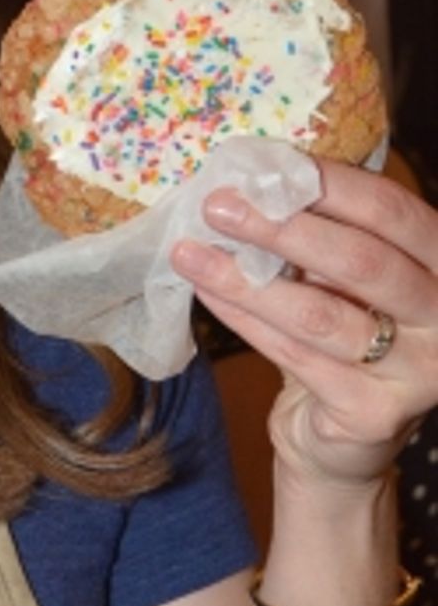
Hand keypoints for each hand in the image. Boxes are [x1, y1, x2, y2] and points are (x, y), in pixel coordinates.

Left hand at [172, 160, 437, 489]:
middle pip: (362, 261)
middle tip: (217, 206)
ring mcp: (418, 371)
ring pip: (321, 315)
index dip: (329, 184)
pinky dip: (244, 319)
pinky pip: (295, 356)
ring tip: (190, 252)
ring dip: (246, 280)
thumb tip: (251, 180)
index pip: (392, 211)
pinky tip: (207, 292)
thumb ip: (322, 232)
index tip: (264, 166)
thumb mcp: (346, 275)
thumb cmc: (344, 329)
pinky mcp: (373, 413)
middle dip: (282, 228)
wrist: (342, 439)